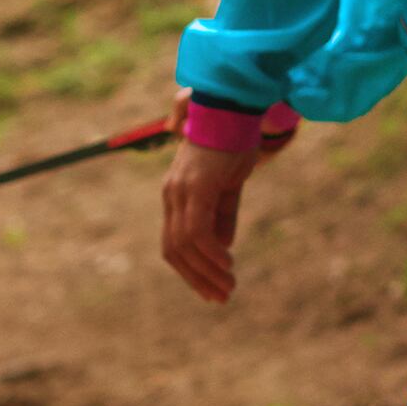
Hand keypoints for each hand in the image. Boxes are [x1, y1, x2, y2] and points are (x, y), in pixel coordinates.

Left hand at [159, 137, 259, 303]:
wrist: (233, 108)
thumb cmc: (233, 141)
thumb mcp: (229, 184)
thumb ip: (223, 214)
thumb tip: (223, 246)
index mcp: (177, 195)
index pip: (174, 243)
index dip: (190, 270)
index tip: (212, 289)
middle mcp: (172, 195)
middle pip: (174, 251)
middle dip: (196, 279)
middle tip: (220, 297)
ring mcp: (181, 190)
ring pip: (184, 245)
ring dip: (206, 271)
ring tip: (228, 286)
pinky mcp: (196, 187)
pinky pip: (197, 231)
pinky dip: (210, 252)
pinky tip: (227, 263)